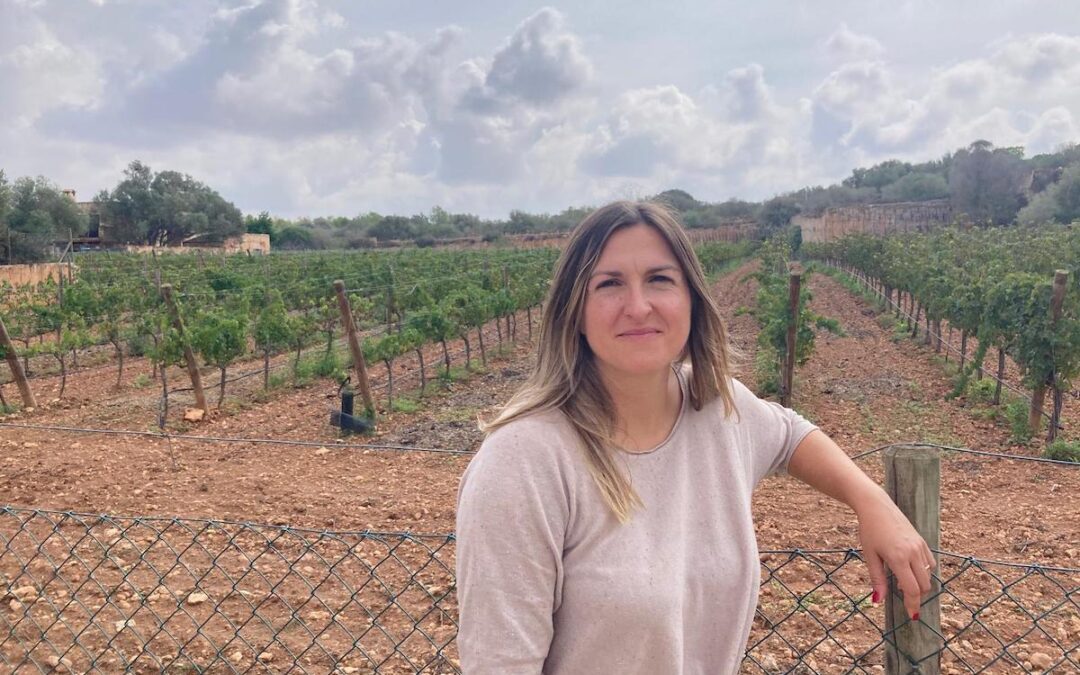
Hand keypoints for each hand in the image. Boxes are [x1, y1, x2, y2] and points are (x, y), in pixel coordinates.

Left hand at [856, 492, 934, 620]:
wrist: (877, 506)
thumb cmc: (869, 530)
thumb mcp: (870, 556)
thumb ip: (877, 579)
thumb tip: (878, 601)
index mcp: (899, 558)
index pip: (912, 590)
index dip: (913, 604)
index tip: (911, 615)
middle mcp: (913, 553)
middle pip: (924, 585)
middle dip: (916, 596)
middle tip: (903, 597)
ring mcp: (920, 546)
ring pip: (929, 575)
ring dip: (920, 583)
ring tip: (902, 580)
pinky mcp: (923, 541)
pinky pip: (930, 563)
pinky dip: (924, 571)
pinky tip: (909, 569)